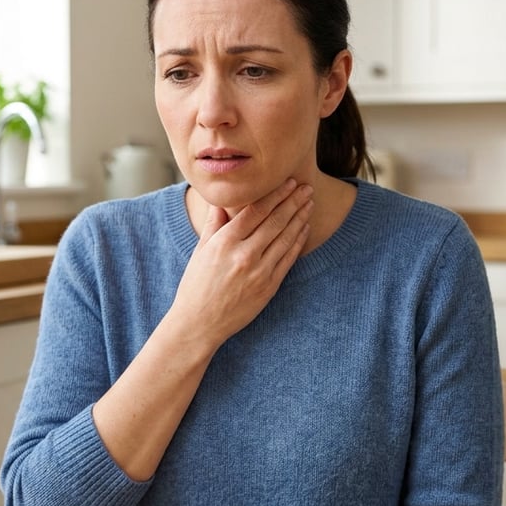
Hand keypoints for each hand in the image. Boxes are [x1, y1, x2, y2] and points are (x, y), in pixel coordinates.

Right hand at [172, 178, 313, 348]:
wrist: (199, 323)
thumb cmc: (196, 286)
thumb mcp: (200, 251)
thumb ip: (214, 224)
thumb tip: (220, 200)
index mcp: (224, 243)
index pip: (255, 211)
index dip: (275, 194)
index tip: (287, 182)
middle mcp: (243, 255)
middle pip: (275, 221)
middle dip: (293, 202)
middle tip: (306, 187)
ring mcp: (258, 272)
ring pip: (285, 238)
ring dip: (299, 218)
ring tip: (309, 204)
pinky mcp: (268, 287)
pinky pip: (288, 259)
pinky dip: (298, 242)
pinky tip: (304, 229)